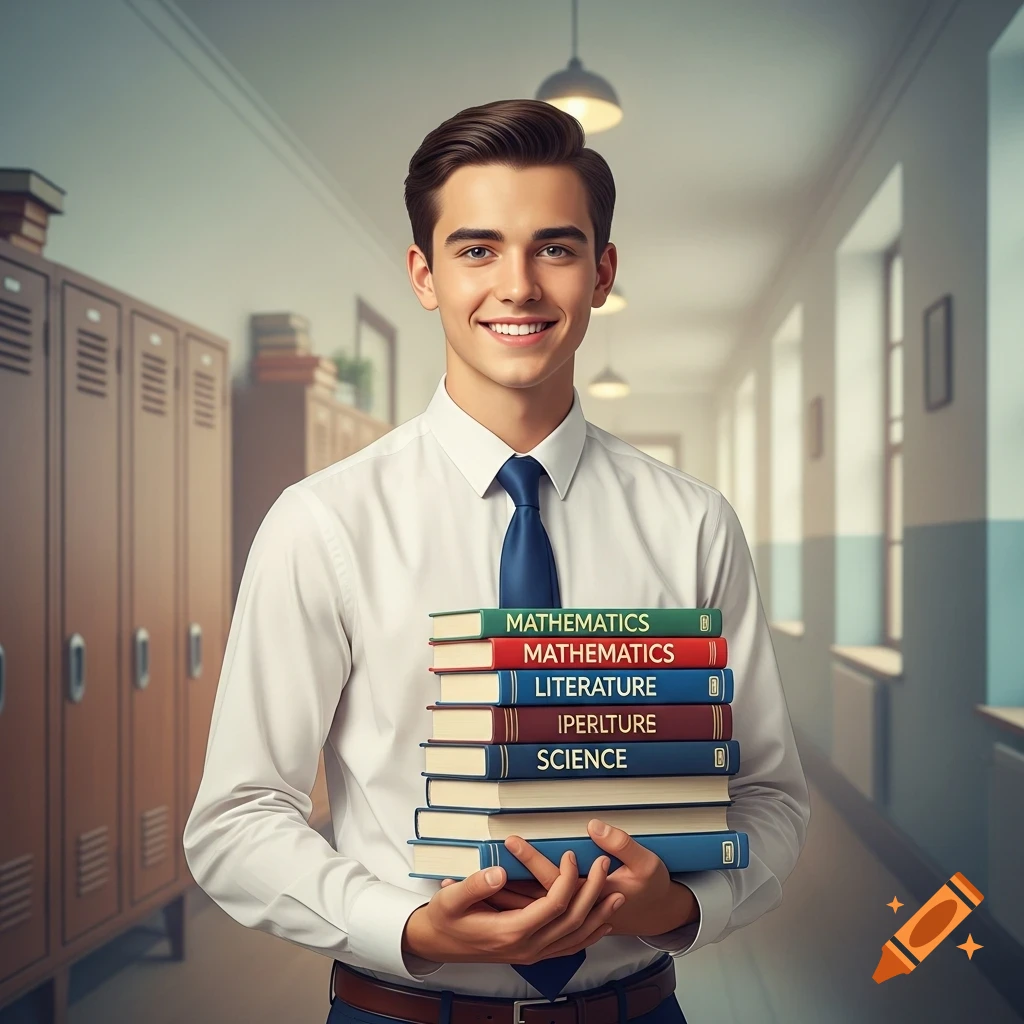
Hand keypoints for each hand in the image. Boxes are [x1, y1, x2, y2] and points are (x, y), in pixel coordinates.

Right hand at [402, 850, 624, 963]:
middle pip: (572, 921)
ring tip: (618, 894)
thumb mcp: (451, 899)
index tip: (572, 855)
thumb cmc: (444, 918)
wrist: (436, 943)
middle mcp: (526, 947)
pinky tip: (601, 923)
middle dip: (592, 891)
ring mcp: (531, 953)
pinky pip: (568, 947)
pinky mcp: (532, 953)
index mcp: (510, 932)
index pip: (553, 906)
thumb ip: (475, 885)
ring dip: (598, 915)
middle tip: (604, 864)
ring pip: (575, 938)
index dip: (568, 880)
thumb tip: (500, 871)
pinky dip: (589, 935)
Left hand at [480, 820, 697, 937]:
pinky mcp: (569, 918)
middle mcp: (576, 915)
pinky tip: (498, 893)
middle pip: (532, 900)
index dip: (530, 860)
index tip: (510, 839)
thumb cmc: (654, 885)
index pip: (552, 882)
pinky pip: (536, 918)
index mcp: (591, 899)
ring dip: (504, 898)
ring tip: (473, 881)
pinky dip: (517, 907)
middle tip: (476, 859)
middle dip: (505, 880)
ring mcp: (571, 920)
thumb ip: (622, 843)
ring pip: (530, 913)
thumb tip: (593, 825)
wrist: (661, 911)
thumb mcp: (647, 862)